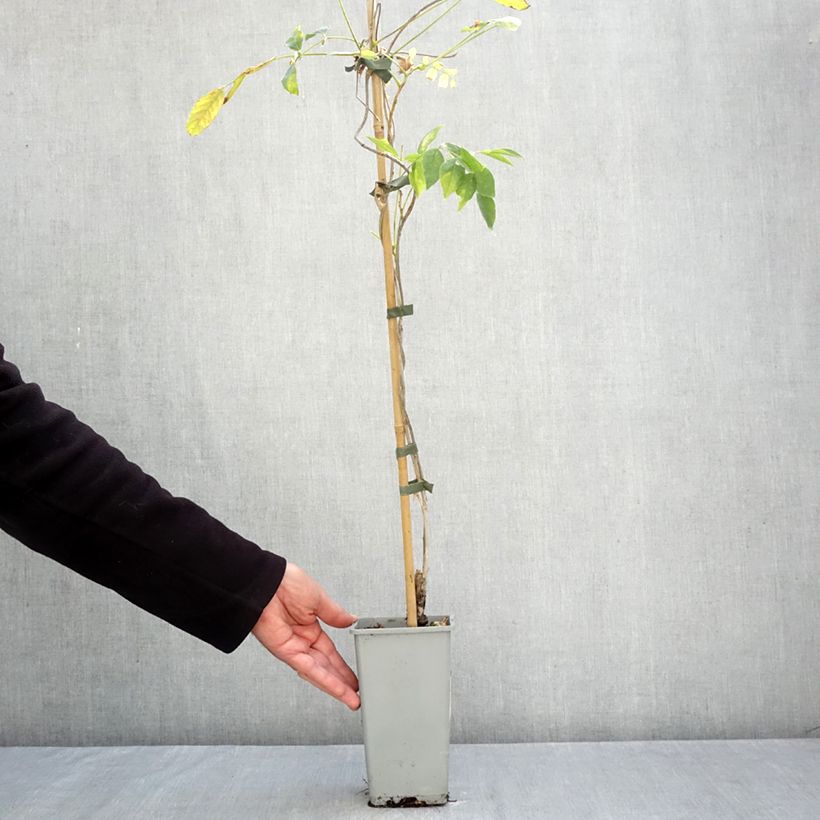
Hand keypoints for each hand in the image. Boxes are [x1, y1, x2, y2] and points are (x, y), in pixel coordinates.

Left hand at [251, 563, 359, 709]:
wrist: (266, 583)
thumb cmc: (285, 583)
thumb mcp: (319, 598)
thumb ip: (335, 614)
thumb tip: (350, 620)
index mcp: (309, 626)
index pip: (330, 652)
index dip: (343, 666)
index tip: (354, 676)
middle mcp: (301, 640)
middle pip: (326, 667)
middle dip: (342, 681)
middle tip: (357, 694)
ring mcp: (293, 648)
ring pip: (319, 673)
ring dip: (336, 687)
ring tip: (352, 699)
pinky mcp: (286, 653)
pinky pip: (309, 669)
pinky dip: (325, 680)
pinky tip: (339, 689)